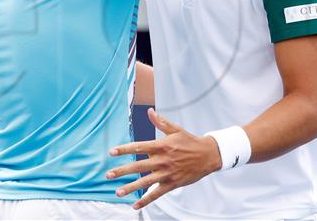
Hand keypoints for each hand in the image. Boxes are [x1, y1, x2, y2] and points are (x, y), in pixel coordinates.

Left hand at [107, 108, 221, 209]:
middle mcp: (163, 160)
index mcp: (162, 145)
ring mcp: (167, 173)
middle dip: (122, 170)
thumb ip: (160, 122)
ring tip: (117, 192)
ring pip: (146, 181)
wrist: (208, 155)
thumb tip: (150, 111)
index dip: (125, 149)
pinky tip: (135, 205)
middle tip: (108, 174)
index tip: (112, 152)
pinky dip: (146, 199)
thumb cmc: (190, 141)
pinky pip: (157, 193)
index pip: (139, 147)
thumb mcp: (175, 130)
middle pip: (139, 166)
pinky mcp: (172, 183)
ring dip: (131, 187)